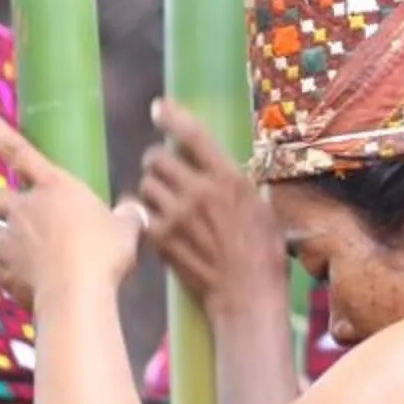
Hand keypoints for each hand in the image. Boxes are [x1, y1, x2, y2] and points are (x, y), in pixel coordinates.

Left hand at [0, 116, 146, 309]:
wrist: (77, 294)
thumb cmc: (104, 254)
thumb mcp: (126, 231)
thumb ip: (127, 218)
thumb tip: (135, 212)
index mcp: (54, 188)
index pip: (21, 153)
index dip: (1, 136)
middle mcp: (25, 210)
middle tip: (10, 212)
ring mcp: (11, 243)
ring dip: (1, 241)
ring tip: (19, 252)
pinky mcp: (7, 274)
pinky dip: (7, 275)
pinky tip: (23, 282)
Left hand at [139, 98, 286, 334]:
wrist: (246, 295)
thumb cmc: (263, 252)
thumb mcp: (261, 206)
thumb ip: (234, 181)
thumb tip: (217, 162)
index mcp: (229, 178)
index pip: (193, 134)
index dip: (172, 116)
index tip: (159, 109)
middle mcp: (200, 191)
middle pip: (158, 157)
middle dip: (158, 161)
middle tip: (165, 171)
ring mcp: (177, 215)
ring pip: (145, 184)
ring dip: (151, 188)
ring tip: (165, 201)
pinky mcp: (162, 238)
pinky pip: (139, 212)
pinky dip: (144, 213)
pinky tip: (156, 220)